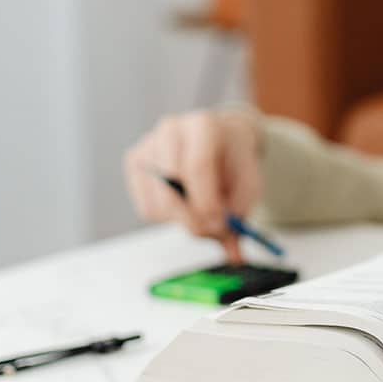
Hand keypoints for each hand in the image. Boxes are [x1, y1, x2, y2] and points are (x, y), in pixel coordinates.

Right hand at [124, 110, 263, 263]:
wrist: (220, 140)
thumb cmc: (233, 160)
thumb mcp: (248, 183)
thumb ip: (240, 215)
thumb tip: (234, 255)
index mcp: (204, 126)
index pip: (197, 165)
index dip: (206, 201)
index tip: (219, 223)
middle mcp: (171, 130)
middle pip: (171, 185)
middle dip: (194, 217)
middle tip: (213, 229)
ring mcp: (149, 145)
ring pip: (158, 203)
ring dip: (182, 219)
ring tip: (201, 208)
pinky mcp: (135, 162)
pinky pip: (147, 209)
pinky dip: (167, 218)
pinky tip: (183, 201)